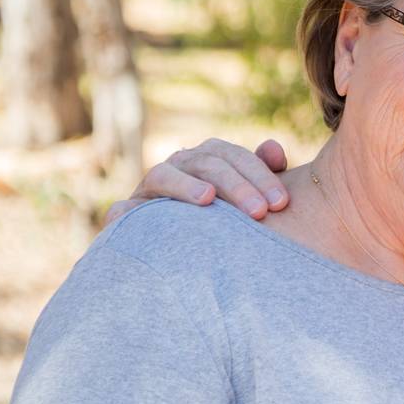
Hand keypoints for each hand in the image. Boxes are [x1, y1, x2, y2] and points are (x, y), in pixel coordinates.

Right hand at [104, 138, 290, 224]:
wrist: (180, 255)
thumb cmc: (225, 223)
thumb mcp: (246, 199)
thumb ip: (261, 173)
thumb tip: (274, 148)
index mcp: (207, 159)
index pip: (233, 155)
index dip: (259, 175)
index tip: (282, 202)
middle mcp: (177, 167)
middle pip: (205, 163)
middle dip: (235, 185)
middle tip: (260, 212)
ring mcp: (148, 190)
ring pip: (163, 175)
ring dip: (185, 185)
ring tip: (208, 199)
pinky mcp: (125, 216)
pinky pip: (121, 211)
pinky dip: (124, 213)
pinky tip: (136, 219)